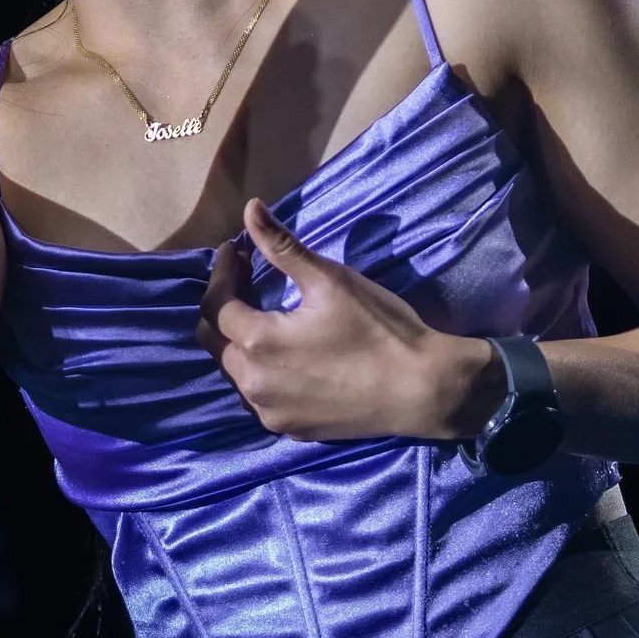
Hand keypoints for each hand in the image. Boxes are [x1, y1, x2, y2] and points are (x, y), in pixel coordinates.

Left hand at [197, 199, 502, 441]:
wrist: (422, 390)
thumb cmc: (379, 329)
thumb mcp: (330, 280)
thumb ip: (282, 245)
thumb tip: (249, 207)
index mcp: (257, 344)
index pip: (217, 305)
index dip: (223, 273)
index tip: (236, 250)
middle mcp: (253, 385)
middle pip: (216, 341)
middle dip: (224, 306)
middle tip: (246, 278)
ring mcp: (270, 413)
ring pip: (234, 372)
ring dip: (240, 341)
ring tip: (265, 314)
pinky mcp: (290, 430)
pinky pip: (259, 396)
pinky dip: (260, 370)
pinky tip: (285, 354)